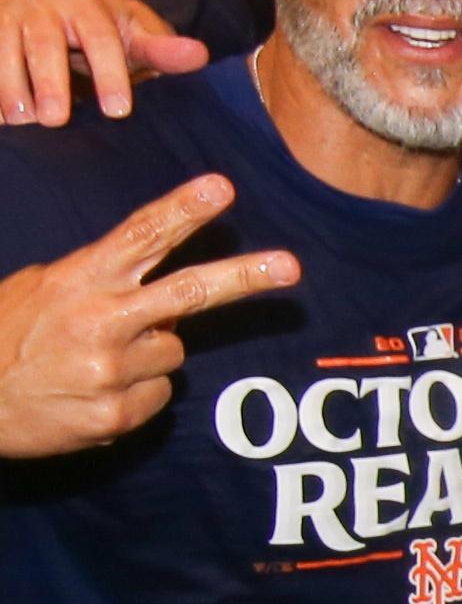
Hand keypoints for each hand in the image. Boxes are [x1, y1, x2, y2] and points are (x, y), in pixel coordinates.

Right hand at [0, 0, 208, 124]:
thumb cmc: (97, 25)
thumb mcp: (131, 31)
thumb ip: (160, 49)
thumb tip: (199, 55)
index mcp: (89, 8)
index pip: (101, 39)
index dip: (109, 74)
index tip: (119, 111)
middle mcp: (44, 10)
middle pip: (44, 44)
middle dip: (49, 82)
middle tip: (56, 121)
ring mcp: (8, 20)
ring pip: (3, 49)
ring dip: (10, 87)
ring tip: (21, 124)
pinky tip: (0, 121)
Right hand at [0, 174, 296, 456]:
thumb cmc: (4, 338)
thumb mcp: (38, 290)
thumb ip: (98, 281)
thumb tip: (158, 289)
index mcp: (78, 280)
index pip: (138, 237)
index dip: (182, 211)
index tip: (221, 188)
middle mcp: (100, 321)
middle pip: (188, 291)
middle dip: (243, 277)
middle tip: (290, 266)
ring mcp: (110, 369)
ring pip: (171, 352)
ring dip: (146, 356)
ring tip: (93, 363)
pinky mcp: (116, 415)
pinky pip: (157, 396)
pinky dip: (134, 394)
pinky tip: (91, 392)